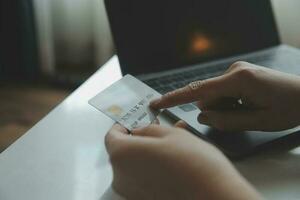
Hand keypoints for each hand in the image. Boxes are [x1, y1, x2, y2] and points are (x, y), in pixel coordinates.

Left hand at [105, 123, 261, 199]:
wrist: (213, 194)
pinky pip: (143, 177)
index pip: (112, 135)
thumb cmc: (193, 162)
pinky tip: (172, 160)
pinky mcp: (143, 199)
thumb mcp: (170, 133)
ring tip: (171, 143)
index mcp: (122, 155)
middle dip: (139, 138)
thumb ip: (148, 130)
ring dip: (148, 152)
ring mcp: (131, 191)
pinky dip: (152, 167)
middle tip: (158, 130)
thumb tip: (139, 131)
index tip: (135, 120)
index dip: (123, 125)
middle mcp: (120, 176)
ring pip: (135, 164)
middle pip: (123, 151)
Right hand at [151, 62, 299, 130]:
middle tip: (240, 117)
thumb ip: (226, 121)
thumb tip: (203, 115)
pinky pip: (224, 91)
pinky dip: (230, 102)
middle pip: (208, 96)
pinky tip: (248, 104)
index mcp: (238, 80)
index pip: (197, 90)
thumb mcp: (259, 121)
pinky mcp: (240, 74)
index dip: (174, 98)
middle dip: (216, 110)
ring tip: (248, 110)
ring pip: (216, 95)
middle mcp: (235, 71)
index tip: (156, 103)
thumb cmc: (290, 107)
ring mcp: (237, 71)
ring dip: (225, 107)